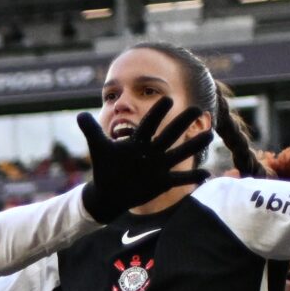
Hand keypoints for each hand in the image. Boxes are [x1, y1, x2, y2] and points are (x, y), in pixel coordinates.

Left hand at [77, 98, 212, 221]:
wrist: (109, 192)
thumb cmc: (106, 167)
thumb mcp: (98, 148)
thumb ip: (91, 130)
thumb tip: (80, 114)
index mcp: (137, 142)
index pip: (149, 124)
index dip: (157, 113)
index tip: (168, 98)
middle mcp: (151, 151)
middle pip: (169, 134)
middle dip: (182, 123)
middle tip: (198, 108)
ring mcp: (158, 166)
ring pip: (179, 153)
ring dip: (194, 145)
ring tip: (210, 134)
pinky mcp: (161, 182)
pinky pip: (180, 179)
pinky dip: (192, 178)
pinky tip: (207, 174)